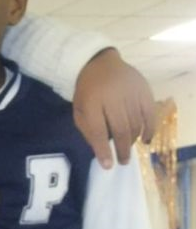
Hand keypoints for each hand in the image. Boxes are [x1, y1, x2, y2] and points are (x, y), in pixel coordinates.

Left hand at [73, 48, 155, 168]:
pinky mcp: (145, 90)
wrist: (100, 62)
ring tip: (128, 148)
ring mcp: (131, 93)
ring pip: (136, 124)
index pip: (98, 130)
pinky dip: (149, 130)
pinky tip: (145, 140)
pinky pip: (150, 115)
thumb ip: (87, 129)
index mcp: (91, 101)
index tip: (108, 165)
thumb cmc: (87, 90)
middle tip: (122, 162)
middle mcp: (112, 97)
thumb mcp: (79, 109)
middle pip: (121, 129)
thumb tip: (100, 152)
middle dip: (122, 149)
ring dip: (133, 140)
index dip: (103, 150)